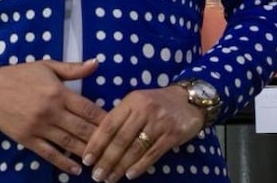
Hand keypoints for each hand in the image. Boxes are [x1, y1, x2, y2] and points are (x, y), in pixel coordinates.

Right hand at [0, 59, 105, 174]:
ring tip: (101, 161)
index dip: (104, 118)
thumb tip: (96, 63)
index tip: (117, 126)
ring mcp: (39, 127)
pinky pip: (49, 153)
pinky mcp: (27, 139)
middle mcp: (51, 111)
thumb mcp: (47, 66)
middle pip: (82, 128)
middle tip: (115, 148)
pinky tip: (76, 170)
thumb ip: (73, 68)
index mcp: (58, 92)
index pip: (87, 108)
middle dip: (100, 139)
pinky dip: (63, 163)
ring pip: (68, 143)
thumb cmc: (21, 75)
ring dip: (86, 153)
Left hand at [82, 85, 204, 181]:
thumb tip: (98, 140)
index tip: (87, 159)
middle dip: (106, 160)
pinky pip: (152, 154)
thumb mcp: (138, 102)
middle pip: (120, 139)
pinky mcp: (172, 134)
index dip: (96, 143)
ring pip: (135, 149)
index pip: (109, 124)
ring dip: (120, 166)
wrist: (189, 100)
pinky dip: (140, 166)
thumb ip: (121, 117)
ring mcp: (159, 122)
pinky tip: (129, 175)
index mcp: (131, 101)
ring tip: (110, 178)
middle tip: (96, 175)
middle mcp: (144, 110)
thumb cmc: (157, 103)